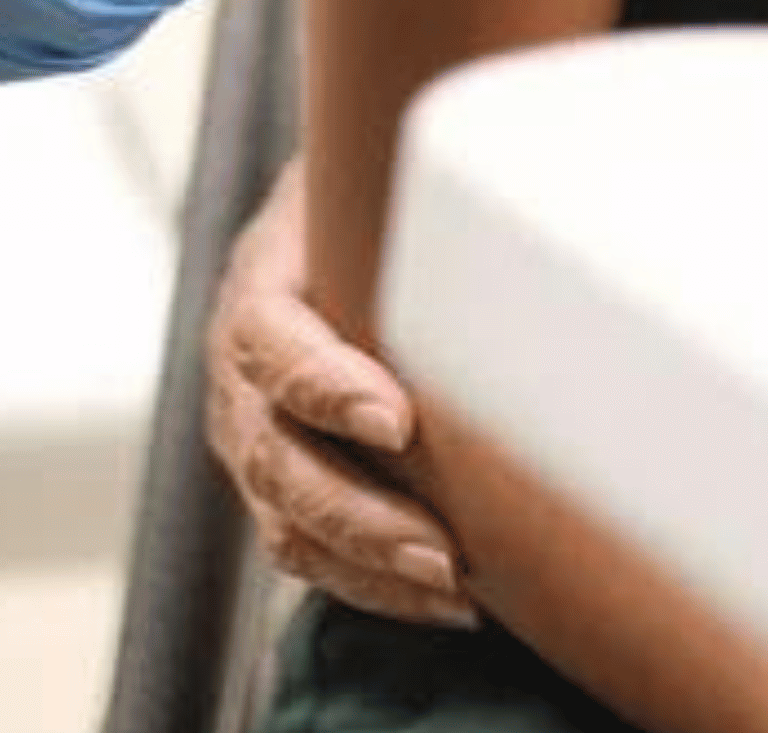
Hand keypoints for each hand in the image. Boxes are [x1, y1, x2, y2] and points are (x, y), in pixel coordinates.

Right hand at [209, 158, 477, 626]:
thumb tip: (527, 165)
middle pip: (277, 457)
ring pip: (288, 522)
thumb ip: (426, 181)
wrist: (333, 218)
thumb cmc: (375, 196)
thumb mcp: (379, 172)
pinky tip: (453, 603)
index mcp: (259, 286)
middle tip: (441, 550)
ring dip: (371, 567)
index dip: (323, 386)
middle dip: (359, 513)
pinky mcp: (280, 486)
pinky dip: (375, 586)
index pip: (270, 341)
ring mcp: (253, 439)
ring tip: (456, 591)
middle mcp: (240, 374)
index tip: (397, 422)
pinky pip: (310, 553)